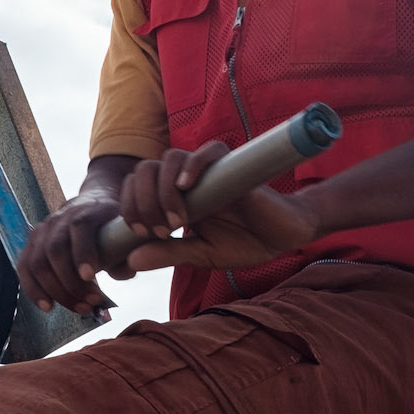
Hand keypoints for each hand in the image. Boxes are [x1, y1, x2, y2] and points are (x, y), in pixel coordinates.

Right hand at [17, 193, 122, 313]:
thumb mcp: (124, 233)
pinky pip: (25, 269)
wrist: (93, 203)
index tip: (89, 277)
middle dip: (71, 282)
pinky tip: (48, 307)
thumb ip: (126, 254)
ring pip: (38, 263)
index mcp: (86, 211)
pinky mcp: (31, 245)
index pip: (79, 227)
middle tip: (91, 302)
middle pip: (55, 250)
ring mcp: (42, 231)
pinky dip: (34, 290)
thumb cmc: (110, 225)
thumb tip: (127, 272)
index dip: (82, 252)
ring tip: (79, 308)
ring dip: (57, 291)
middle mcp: (59, 219)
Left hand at [120, 141, 322, 273]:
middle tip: (157, 230)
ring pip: (169, 159)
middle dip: (141, 201)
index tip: (140, 234)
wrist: (284, 236)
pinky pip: (207, 152)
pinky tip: (186, 186)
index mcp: (175, 198)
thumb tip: (130, 261)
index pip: (137, 186)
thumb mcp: (200, 254)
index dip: (129, 207)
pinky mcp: (232, 166)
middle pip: (146, 170)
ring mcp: (208, 171)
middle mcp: (186, 180)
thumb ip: (168, 254)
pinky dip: (192, 165)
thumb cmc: (245, 242)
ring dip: (162, 191)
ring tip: (177, 222)